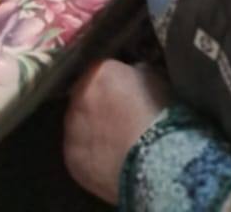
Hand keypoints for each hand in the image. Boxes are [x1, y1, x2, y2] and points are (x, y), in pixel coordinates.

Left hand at [64, 60, 169, 203]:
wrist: (154, 160)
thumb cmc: (159, 116)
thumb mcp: (153, 80)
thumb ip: (135, 72)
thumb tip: (131, 74)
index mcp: (100, 72)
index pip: (99, 69)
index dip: (110, 81)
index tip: (120, 91)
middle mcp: (79, 96)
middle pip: (84, 94)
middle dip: (95, 103)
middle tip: (115, 116)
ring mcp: (72, 127)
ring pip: (78, 122)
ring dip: (89, 127)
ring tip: (110, 140)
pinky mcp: (71, 156)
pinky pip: (78, 149)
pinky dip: (88, 152)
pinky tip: (106, 158)